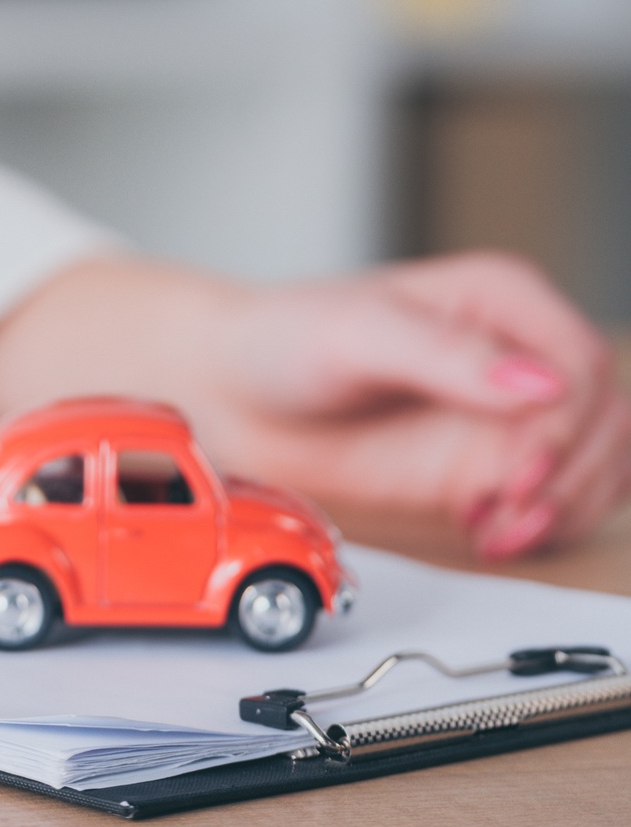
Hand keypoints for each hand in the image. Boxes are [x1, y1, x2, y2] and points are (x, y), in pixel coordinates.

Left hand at [0, 253, 630, 554]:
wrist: (233, 393)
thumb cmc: (282, 340)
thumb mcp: (358, 333)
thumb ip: (447, 354)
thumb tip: (537, 383)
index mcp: (500, 297)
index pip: (581, 364)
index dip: (567, 425)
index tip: (519, 471)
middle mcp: (514, 352)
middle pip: (604, 421)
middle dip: (570, 477)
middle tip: (509, 515)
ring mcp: (506, 412)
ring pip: (597, 465)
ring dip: (565, 508)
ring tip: (496, 528)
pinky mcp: (488, 463)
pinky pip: (556, 501)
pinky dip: (541, 526)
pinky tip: (486, 529)